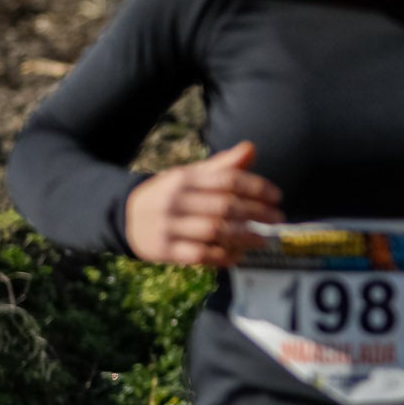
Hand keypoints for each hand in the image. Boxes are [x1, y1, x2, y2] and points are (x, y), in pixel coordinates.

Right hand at [124, 140, 281, 265]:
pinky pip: (198, 255)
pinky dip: (221, 256)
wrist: (125, 216)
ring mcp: (168, 226)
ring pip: (214, 231)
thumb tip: (251, 148)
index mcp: (185, 178)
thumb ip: (222, 166)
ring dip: (243, 236)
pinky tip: (238, 256)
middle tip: (278, 219)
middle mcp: (176, 201)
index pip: (227, 180)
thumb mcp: (190, 175)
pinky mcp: (163, 250)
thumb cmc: (170, 194)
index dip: (256, 187)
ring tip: (263, 240)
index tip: (277, 197)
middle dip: (256, 213)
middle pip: (224, 206)